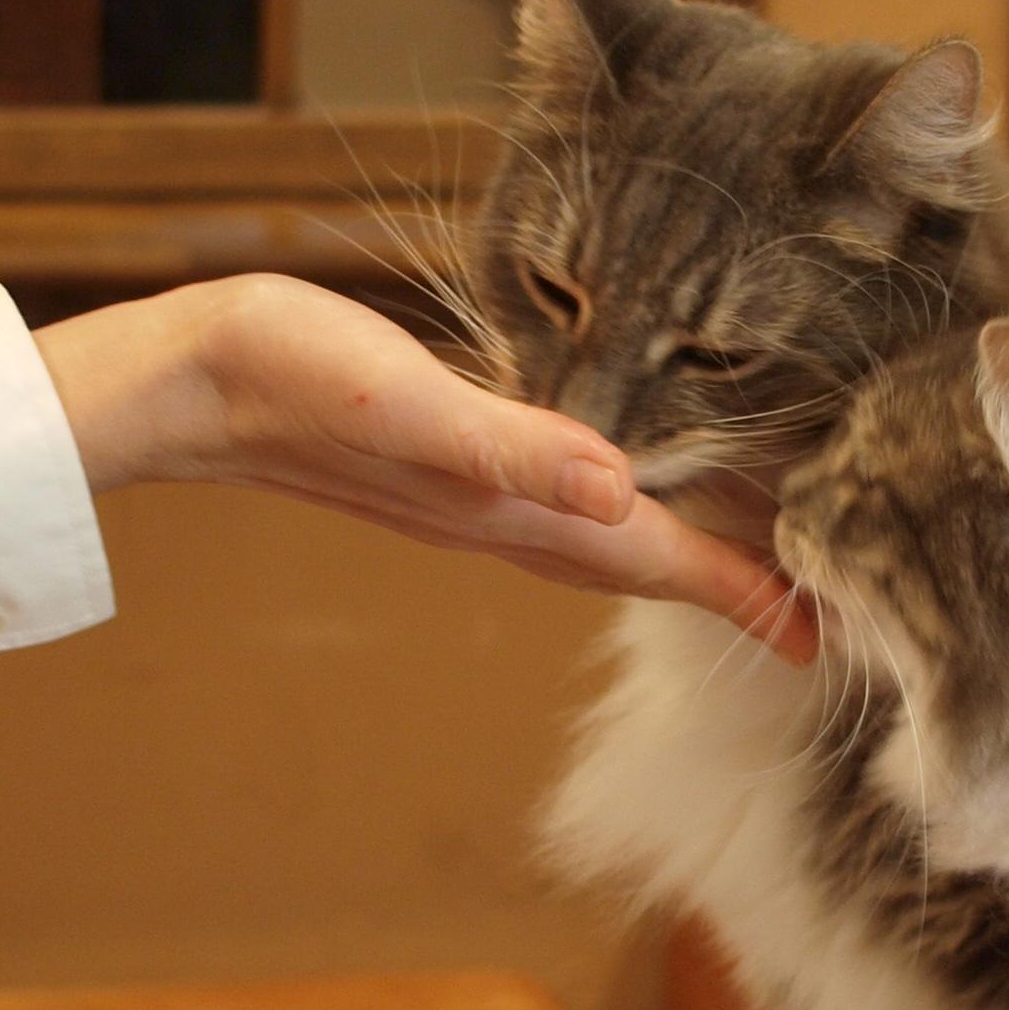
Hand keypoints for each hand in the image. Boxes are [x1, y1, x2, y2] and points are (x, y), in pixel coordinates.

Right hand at [33, 276, 811, 660]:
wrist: (186, 381)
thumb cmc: (289, 376)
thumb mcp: (406, 401)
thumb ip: (511, 445)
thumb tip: (615, 490)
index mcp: (514, 505)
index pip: (659, 561)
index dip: (744, 594)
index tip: (822, 633)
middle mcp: (506, 515)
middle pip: (647, 566)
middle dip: (731, 587)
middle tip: (814, 605)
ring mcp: (476, 495)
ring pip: (606, 540)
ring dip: (680, 552)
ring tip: (747, 555)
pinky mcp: (450, 462)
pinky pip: (561, 502)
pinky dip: (618, 505)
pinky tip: (623, 482)